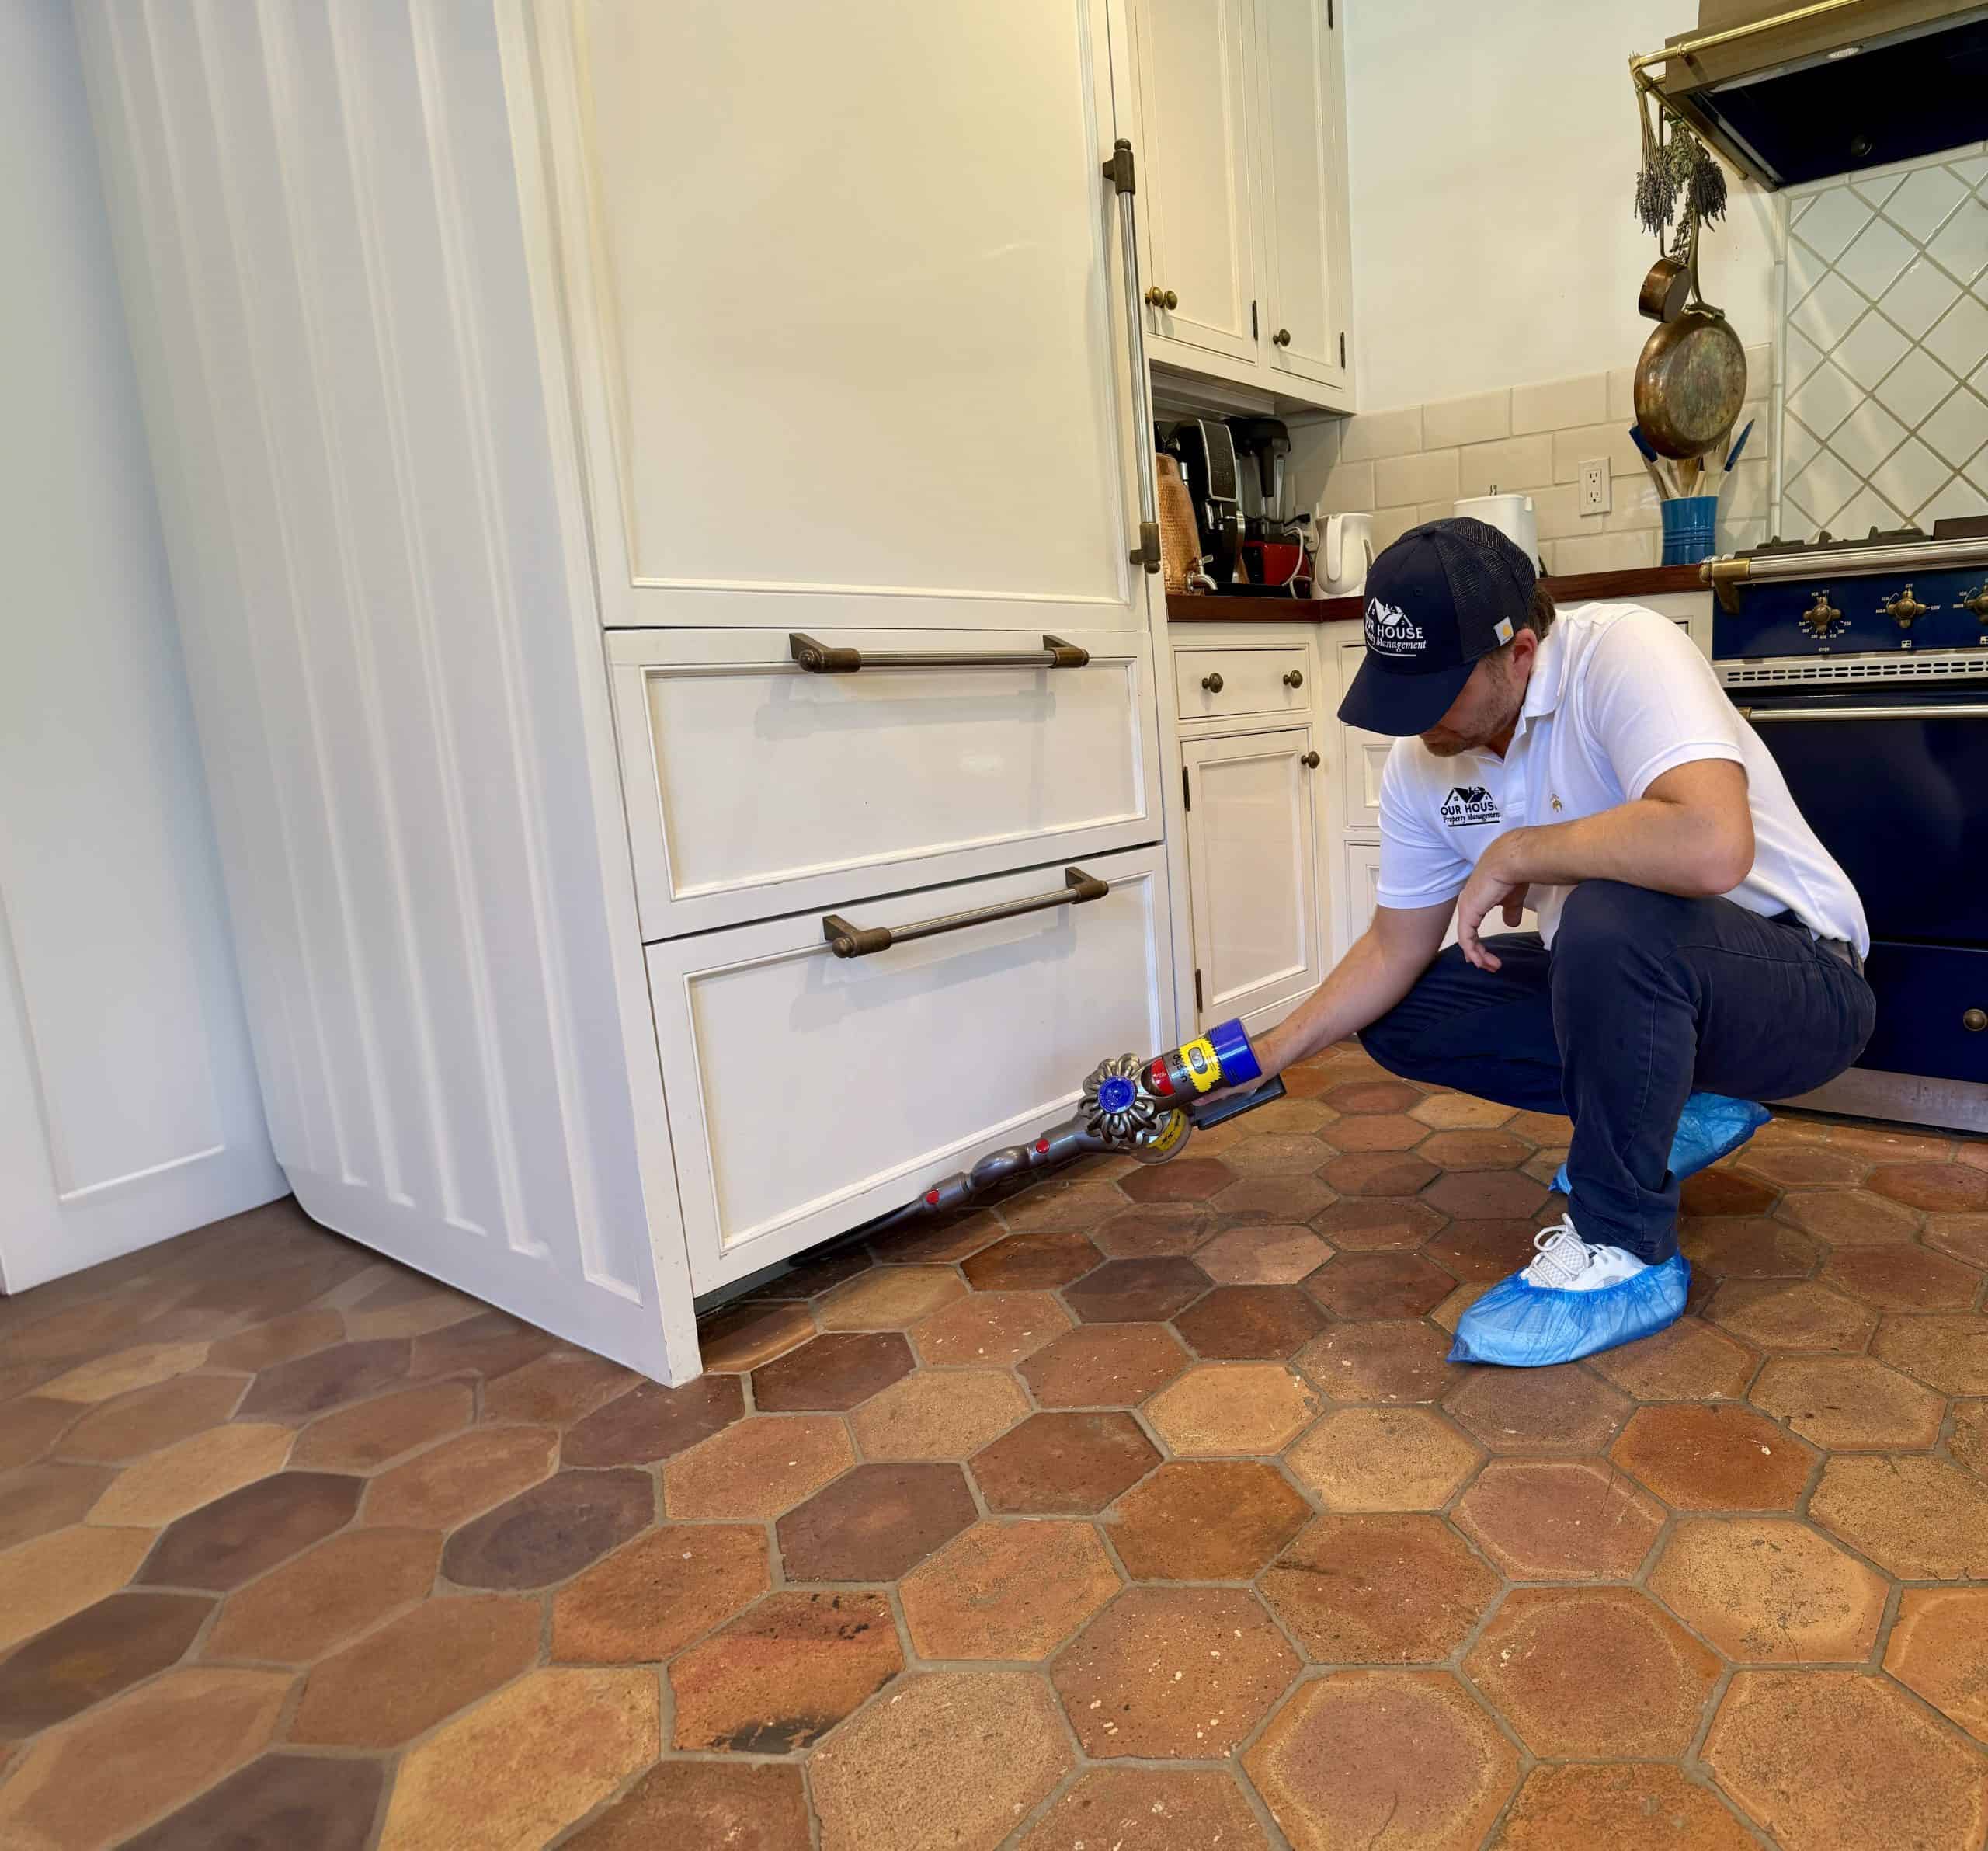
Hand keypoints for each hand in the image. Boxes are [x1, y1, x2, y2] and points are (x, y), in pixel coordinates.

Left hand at [1456, 841, 1530, 972]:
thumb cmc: (1514, 874)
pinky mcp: (1468, 913)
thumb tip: (1512, 922)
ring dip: (1478, 956)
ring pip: (1466, 940)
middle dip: (1477, 954)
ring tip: (1492, 966)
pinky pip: (1467, 939)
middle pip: (1467, 935)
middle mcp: (1467, 904)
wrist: (1513, 861)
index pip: (1471, 925)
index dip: (1477, 943)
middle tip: (1490, 966)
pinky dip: (1474, 952)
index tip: (1487, 957)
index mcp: (1476, 899)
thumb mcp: (1512, 898)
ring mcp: (1466, 908)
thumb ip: (1510, 911)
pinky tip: (1482, 961)